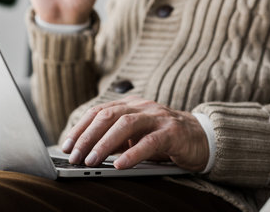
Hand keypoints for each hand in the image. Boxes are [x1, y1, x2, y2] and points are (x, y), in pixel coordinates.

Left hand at [61, 96, 208, 171]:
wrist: (202, 137)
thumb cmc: (164, 138)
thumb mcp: (136, 136)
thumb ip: (116, 139)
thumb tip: (87, 152)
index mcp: (130, 105)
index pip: (98, 112)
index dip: (80, 128)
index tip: (66, 145)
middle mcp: (142, 107)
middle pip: (108, 115)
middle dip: (87, 136)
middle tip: (74, 156)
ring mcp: (157, 117)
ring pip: (125, 124)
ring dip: (104, 144)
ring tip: (91, 160)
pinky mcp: (172, 133)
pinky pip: (149, 142)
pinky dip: (132, 154)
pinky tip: (120, 165)